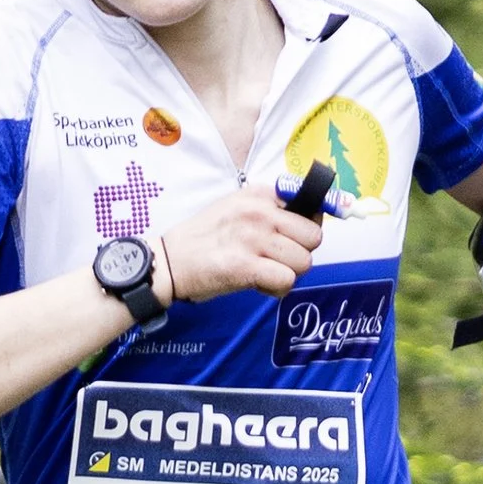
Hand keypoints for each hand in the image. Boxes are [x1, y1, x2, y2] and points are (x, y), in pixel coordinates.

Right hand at [157, 189, 323, 302]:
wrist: (169, 261)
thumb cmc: (204, 238)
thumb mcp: (236, 207)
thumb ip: (270, 209)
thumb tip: (312, 217)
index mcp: (259, 194)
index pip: (310, 206)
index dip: (308, 227)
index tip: (298, 238)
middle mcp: (259, 212)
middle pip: (313, 237)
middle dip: (300, 253)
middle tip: (278, 260)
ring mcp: (253, 238)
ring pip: (303, 261)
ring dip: (289, 273)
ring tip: (265, 272)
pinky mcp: (246, 266)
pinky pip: (286, 280)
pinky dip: (276, 288)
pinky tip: (259, 284)